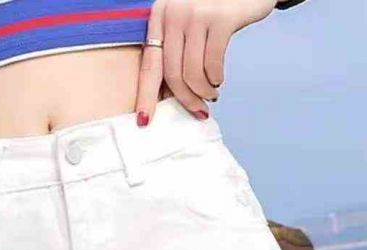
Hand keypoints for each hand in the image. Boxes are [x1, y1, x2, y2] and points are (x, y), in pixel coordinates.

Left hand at [135, 0, 277, 125]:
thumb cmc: (215, 7)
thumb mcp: (187, 20)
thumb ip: (175, 49)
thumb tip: (168, 95)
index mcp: (160, 16)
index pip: (149, 64)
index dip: (146, 95)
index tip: (145, 120)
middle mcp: (174, 13)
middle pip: (172, 73)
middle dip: (185, 100)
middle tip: (197, 111)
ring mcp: (197, 14)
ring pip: (193, 73)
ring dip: (203, 92)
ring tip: (211, 94)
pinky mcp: (222, 18)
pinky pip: (213, 63)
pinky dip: (216, 79)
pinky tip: (219, 80)